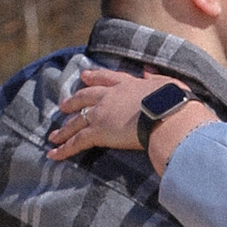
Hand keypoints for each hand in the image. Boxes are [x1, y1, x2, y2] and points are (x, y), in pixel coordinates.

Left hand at [48, 67, 170, 157]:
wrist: (167, 115)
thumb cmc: (173, 102)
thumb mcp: (168, 84)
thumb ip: (156, 78)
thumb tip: (148, 71)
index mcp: (127, 84)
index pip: (106, 79)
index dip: (94, 77)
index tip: (83, 76)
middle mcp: (110, 97)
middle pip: (85, 97)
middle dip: (73, 101)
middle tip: (63, 105)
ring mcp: (101, 113)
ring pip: (76, 121)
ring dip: (64, 129)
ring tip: (53, 135)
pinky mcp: (98, 132)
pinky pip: (77, 142)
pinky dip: (63, 149)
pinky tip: (53, 154)